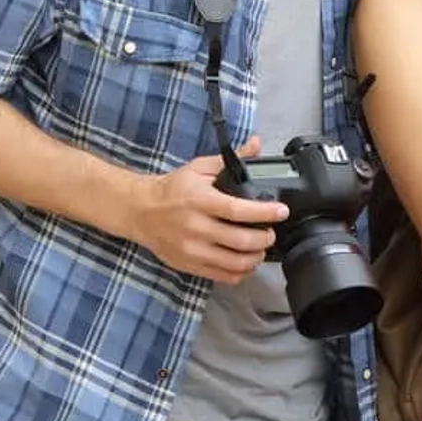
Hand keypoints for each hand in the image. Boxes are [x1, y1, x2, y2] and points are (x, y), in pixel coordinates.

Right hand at [127, 135, 289, 283]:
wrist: (139, 211)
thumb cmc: (172, 189)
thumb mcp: (200, 168)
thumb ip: (231, 159)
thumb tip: (256, 144)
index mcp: (200, 201)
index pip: (237, 210)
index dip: (264, 213)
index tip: (281, 211)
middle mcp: (195, 228)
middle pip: (240, 241)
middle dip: (264, 238)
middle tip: (271, 232)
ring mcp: (191, 250)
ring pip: (233, 263)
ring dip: (255, 258)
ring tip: (262, 248)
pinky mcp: (188, 265)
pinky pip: (221, 276)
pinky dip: (240, 272)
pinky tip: (246, 262)